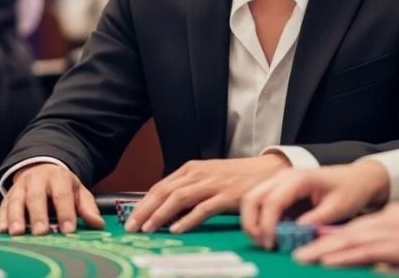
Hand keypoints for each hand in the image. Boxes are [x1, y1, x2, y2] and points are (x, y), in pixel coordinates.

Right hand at [0, 163, 103, 235]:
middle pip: (36, 195)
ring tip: (18, 232)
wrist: (41, 169)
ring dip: (16, 216)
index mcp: (58, 177)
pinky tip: (3, 229)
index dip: (66, 212)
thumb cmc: (61, 185)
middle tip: (41, 231)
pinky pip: (3, 205)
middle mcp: (37, 179)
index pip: (62, 194)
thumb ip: (86, 207)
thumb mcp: (76, 191)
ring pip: (16, 199)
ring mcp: (21, 186)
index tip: (69, 229)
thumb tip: (98, 223)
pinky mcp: (8, 195)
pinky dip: (2, 217)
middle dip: (38, 214)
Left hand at [126, 155, 289, 234]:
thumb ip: (188, 189)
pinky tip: (177, 229)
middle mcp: (199, 173)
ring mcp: (213, 184)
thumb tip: (164, 209)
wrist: (267, 171)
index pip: (160, 186)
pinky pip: (203, 208)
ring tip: (149, 229)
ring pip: (179, 198)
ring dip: (161, 214)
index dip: (143, 203)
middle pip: (165, 191)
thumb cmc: (236, 178)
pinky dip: (188, 219)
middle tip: (132, 227)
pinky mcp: (227, 195)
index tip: (130, 219)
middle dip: (145, 209)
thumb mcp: (207, 178)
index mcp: (191, 169)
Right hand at [242, 160, 388, 249]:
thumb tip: (293, 234)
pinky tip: (272, 234)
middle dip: (252, 224)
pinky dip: (260, 219)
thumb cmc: (349, 191)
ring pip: (252, 199)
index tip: (271, 244)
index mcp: (298, 179)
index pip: (272, 202)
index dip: (267, 225)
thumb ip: (314, 221)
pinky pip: (261, 202)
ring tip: (266, 242)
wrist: (356, 179)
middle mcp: (283, 177)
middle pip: (252, 197)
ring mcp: (279, 181)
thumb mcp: (336, 209)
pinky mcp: (280, 189)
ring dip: (253, 222)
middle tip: (263, 244)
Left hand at [292, 195, 398, 266]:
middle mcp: (380, 225)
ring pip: (345, 242)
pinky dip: (342, 256)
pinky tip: (327, 260)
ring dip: (320, 250)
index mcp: (384, 222)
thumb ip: (396, 244)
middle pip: (340, 235)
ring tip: (298, 257)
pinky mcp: (397, 247)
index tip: (306, 246)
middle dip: (315, 244)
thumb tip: (383, 259)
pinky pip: (363, 252)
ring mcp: (387, 234)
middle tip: (291, 251)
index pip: (349, 231)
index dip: (326, 239)